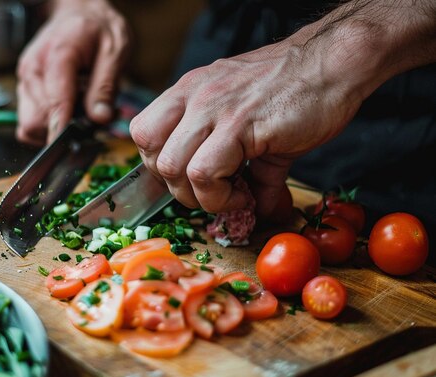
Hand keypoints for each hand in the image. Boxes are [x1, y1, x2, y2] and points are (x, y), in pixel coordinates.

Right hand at [16, 0, 129, 144]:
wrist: (79, 12)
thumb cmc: (98, 28)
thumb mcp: (115, 51)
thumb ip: (106, 87)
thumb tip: (100, 119)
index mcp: (57, 57)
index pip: (53, 103)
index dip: (61, 130)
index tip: (70, 146)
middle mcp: (33, 71)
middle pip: (35, 122)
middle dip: (62, 129)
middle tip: (88, 120)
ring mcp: (26, 80)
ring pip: (30, 125)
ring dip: (55, 127)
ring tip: (79, 110)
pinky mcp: (26, 89)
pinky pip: (31, 120)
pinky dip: (49, 123)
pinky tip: (68, 109)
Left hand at [130, 0, 435, 218]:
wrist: (336, 63)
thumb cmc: (298, 90)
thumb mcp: (256, 128)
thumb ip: (252, 172)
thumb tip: (261, 211)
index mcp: (189, 93)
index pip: (142, 134)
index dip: (161, 167)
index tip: (192, 182)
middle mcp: (193, 97)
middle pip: (150, 156)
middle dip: (179, 188)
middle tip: (216, 192)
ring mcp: (213, 108)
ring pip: (171, 167)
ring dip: (200, 196)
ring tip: (234, 195)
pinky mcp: (239, 124)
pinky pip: (204, 172)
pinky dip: (221, 196)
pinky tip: (248, 194)